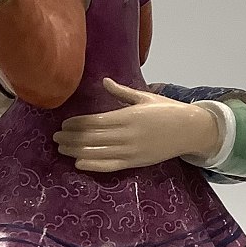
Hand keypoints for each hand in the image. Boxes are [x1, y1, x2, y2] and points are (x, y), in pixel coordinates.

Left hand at [54, 79, 222, 171]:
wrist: (190, 130)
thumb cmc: (167, 111)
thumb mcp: (145, 97)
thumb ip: (122, 92)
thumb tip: (104, 80)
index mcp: (128, 116)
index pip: (95, 121)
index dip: (77, 124)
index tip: (63, 124)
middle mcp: (128, 134)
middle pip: (92, 137)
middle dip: (72, 138)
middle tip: (55, 137)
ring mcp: (131, 150)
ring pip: (97, 152)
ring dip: (77, 150)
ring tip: (61, 148)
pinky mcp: (136, 162)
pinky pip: (110, 166)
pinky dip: (93, 165)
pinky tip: (79, 162)